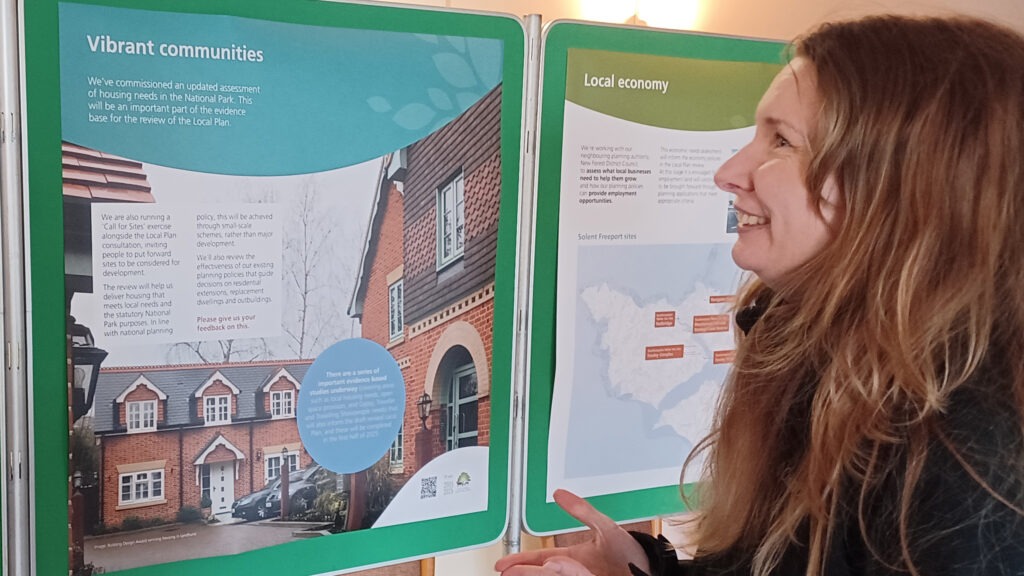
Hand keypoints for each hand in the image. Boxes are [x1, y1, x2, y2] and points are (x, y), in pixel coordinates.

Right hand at [494, 489, 650, 575]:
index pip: (538, 560)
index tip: (503, 565)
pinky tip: (551, 571)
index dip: (519, 562)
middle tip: (506, 572)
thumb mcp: (606, 528)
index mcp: (572, 557)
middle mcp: (573, 571)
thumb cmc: (631, 552)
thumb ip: (583, 511)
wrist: (651, 571)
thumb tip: (559, 493)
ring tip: (528, 570)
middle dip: (521, 571)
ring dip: (537, 574)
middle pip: (539, 572)